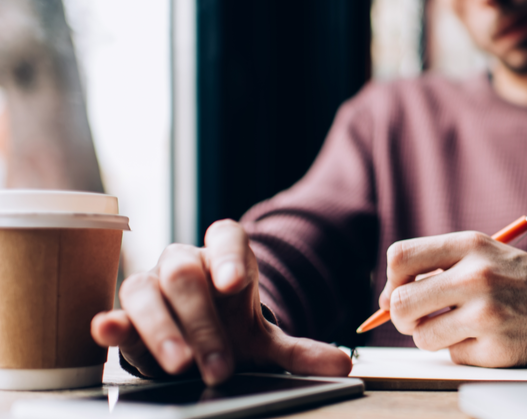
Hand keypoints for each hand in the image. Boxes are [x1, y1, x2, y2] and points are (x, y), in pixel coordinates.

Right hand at [91, 220, 351, 384]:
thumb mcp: (268, 343)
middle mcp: (185, 264)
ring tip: (180, 364)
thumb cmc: (233, 332)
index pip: (225, 236)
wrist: (199, 346)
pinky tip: (108, 330)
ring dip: (163, 329)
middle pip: (185, 273)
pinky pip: (115, 311)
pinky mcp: (125, 314)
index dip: (228, 255)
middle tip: (219, 364)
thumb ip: (302, 352)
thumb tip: (343, 364)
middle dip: (202, 320)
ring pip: (146, 289)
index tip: (235, 284)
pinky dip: (111, 321)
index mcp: (226, 259)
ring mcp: (151, 286)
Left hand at [379, 231, 526, 366]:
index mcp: (471, 245)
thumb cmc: (516, 279)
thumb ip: (437, 265)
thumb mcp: (482, 253)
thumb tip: (386, 298)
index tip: (398, 290)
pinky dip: (462, 350)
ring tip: (458, 325)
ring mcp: (487, 315)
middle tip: (415, 318)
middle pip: (401, 303)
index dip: (391, 279)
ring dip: (432, 336)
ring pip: (422, 336)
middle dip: (400, 316)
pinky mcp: (495, 349)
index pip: (401, 258)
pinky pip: (452, 355)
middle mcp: (478, 277)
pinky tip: (484, 337)